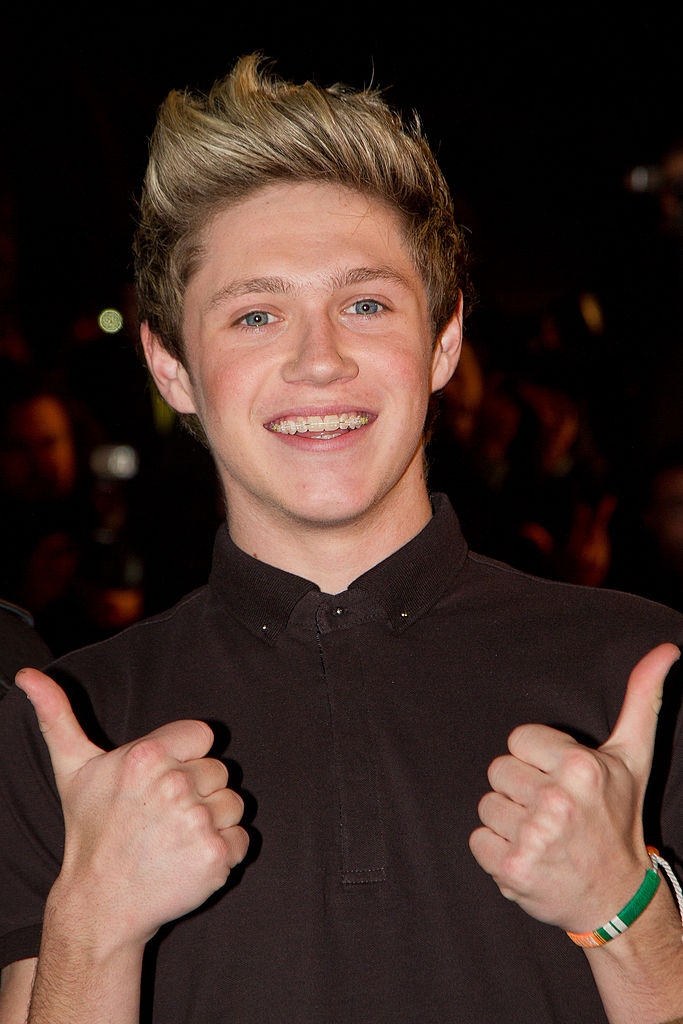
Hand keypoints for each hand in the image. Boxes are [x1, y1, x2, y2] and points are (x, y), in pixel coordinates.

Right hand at [15, 668, 248, 945]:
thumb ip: (57, 715)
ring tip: (175, 837)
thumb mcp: (73, 768)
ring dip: (213, 820)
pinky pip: (243, 839)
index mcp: (147, 756)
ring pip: (233, 804)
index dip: (186, 757)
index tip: (161, 781)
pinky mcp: (215, 856)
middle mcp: (174, 785)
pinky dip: (224, 850)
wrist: (100, 904)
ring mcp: (197, 823)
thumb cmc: (90, 830)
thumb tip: (27, 674)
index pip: (203, 736)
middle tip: (163, 815)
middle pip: (219, 770)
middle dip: (198, 790)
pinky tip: (189, 858)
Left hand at [469, 643, 679, 932]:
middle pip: (498, 769)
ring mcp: (534, 836)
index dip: (537, 759)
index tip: (561, 781)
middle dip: (521, 789)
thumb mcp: (632, 757)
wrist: (617, 897)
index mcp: (581, 766)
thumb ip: (642, 699)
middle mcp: (557, 799)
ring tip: (542, 835)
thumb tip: (666, 649)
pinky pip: (477, 839)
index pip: (518, 739)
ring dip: (508, 821)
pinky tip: (528, 856)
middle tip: (552, 811)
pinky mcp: (513, 867)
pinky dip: (496, 851)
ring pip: (487, 805)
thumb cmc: (618, 819)